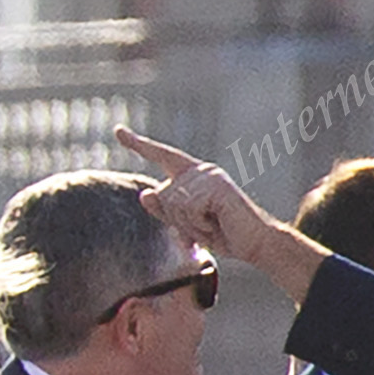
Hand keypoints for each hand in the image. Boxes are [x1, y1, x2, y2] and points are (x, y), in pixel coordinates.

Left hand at [114, 126, 329, 300]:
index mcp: (193, 174)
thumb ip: (167, 210)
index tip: (118, 131)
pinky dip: (201, 225)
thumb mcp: (188, 224)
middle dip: (179, 221)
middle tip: (206, 227)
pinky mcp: (218, 187)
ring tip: (213, 226)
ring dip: (191, 225)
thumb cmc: (224, 233)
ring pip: (175, 204)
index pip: (161, 155)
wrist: (255, 243)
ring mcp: (210, 177)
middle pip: (164, 195)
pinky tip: (218, 223)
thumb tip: (146, 194)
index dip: (138, 144)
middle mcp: (201, 170)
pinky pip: (190, 209)